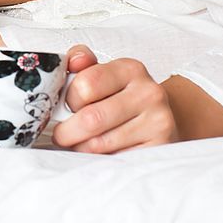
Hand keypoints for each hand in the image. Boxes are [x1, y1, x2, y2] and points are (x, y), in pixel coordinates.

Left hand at [52, 45, 178, 153]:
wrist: (157, 123)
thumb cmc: (120, 99)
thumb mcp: (103, 75)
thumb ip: (81, 63)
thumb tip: (74, 61)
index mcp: (130, 69)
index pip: (86, 84)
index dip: (69, 99)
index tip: (68, 106)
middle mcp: (149, 93)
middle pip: (91, 118)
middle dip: (67, 131)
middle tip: (62, 134)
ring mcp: (158, 122)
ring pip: (99, 144)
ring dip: (80, 148)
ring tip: (81, 144)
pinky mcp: (160, 149)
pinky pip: (113, 161)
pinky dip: (98, 161)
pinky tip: (100, 154)